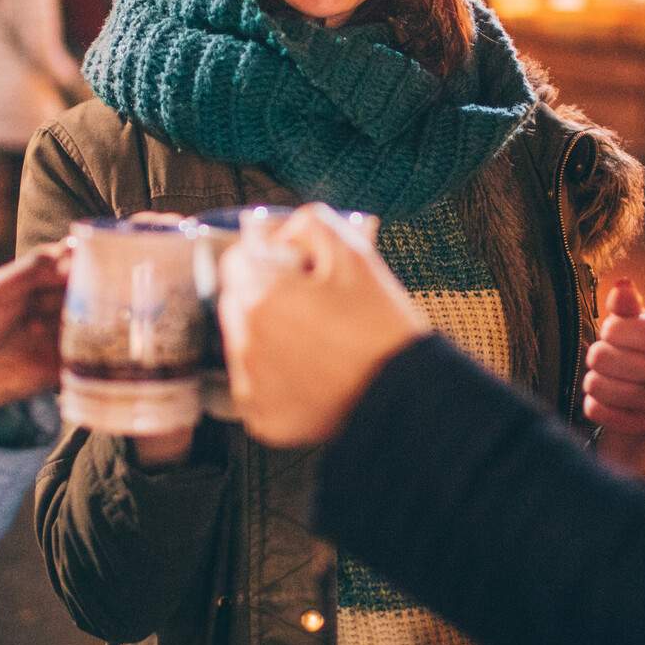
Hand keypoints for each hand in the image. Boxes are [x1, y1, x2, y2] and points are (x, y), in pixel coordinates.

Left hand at [219, 204, 428, 447]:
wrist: (407, 393)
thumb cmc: (380, 322)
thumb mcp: (352, 251)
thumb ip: (304, 225)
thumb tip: (276, 236)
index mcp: (258, 294)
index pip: (237, 261)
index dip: (270, 261)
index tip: (298, 274)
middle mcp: (244, 340)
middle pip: (237, 303)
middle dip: (265, 298)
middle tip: (313, 309)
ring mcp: (250, 384)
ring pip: (245, 345)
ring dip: (269, 339)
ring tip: (318, 346)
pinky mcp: (262, 419)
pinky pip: (257, 388)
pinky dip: (277, 381)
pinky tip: (313, 376)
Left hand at [583, 279, 644, 475]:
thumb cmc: (639, 351)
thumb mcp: (634, 325)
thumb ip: (626, 305)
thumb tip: (623, 284)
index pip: (614, 328)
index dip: (609, 331)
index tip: (622, 337)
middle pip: (600, 357)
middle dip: (598, 356)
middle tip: (611, 360)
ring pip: (596, 385)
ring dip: (594, 380)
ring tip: (608, 379)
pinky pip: (596, 411)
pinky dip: (593, 404)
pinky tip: (608, 401)